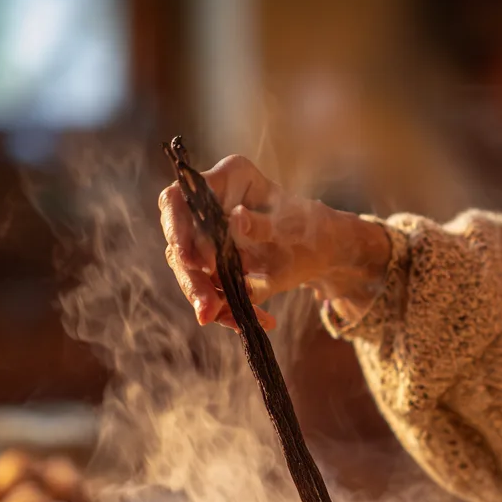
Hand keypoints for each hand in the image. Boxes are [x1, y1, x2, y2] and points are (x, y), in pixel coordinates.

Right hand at [158, 154, 389, 329]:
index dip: (178, 229)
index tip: (195, 261)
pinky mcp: (216, 269)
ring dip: (209, 301)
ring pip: (191, 273)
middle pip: (181, 242)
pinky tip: (262, 321)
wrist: (324, 252)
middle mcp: (209, 208)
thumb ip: (263, 223)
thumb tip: (236, 219)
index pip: (179, 198)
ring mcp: (208, 240)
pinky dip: (232, 312)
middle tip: (207, 309)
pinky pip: (213, 293)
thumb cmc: (310, 226)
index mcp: (227, 180)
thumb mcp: (293, 224)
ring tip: (236, 320)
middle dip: (192, 280)